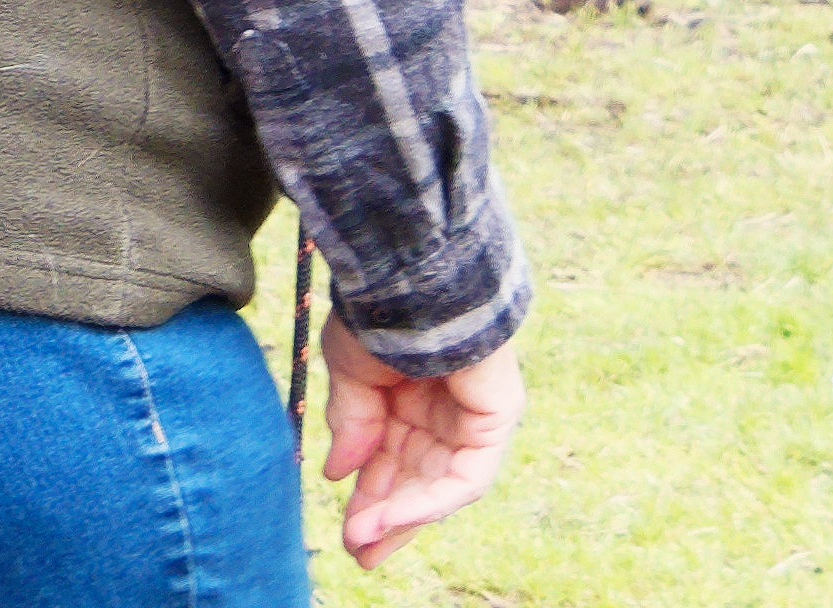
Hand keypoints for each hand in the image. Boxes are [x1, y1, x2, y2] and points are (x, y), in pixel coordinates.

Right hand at [320, 322, 523, 566]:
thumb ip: (350, 425)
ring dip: (402, 516)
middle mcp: (445, 417)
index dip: (370, 497)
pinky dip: (429, 500)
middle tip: (360, 552)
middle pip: (418, 481)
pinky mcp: (494, 423)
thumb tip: (337, 474)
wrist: (410, 279)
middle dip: (387, 517)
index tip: (347, 529)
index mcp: (410, 401)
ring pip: (439, 486)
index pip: (393, 461)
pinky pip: (465, 477)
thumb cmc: (378, 316)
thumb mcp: (351, 375)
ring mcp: (472, 422)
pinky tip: (393, 514)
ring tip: (365, 540)